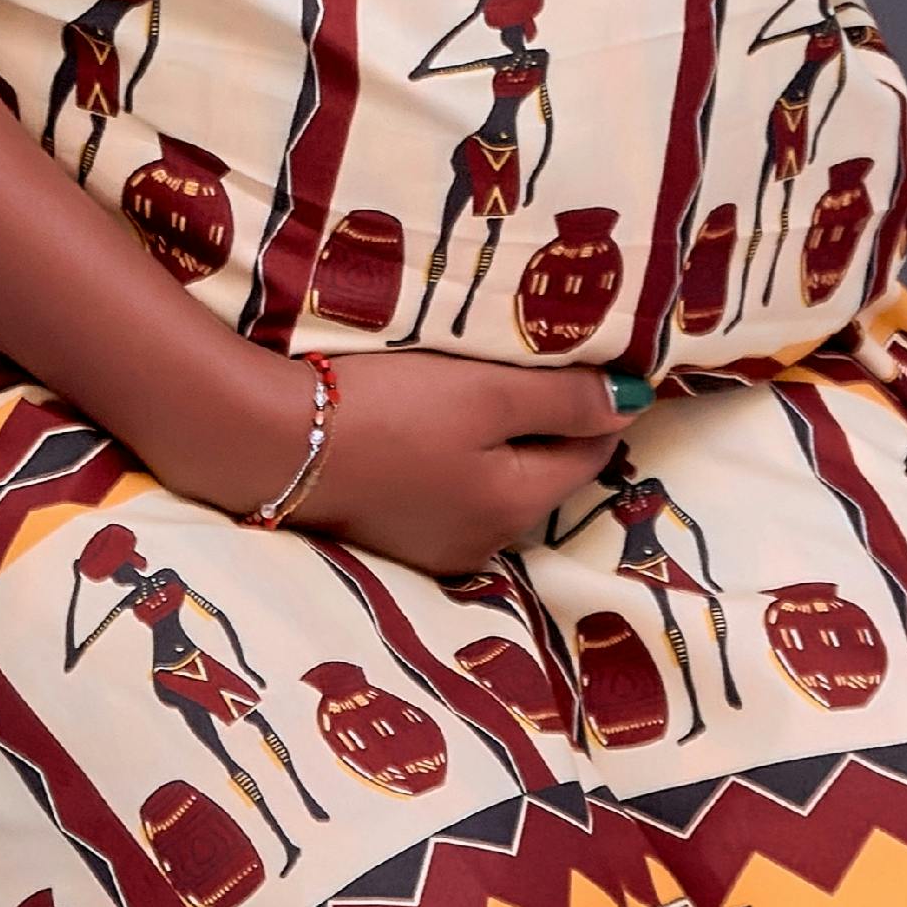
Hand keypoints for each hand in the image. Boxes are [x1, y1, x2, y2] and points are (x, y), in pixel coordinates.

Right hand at [304, 351, 624, 576]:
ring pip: (496, 484)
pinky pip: (450, 494)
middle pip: (543, 472)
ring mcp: (435, 548)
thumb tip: (633, 401)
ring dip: (499, 445)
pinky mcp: (393, 538)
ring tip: (477, 391)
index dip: (599, 402)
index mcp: (517, 506)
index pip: (592, 450)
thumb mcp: (484, 392)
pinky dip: (455, 463)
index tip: (594, 357)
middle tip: (533, 364)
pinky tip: (429, 430)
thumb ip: (563, 398)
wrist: (273, 444)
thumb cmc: (387, 408)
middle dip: (547, 424)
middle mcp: (486, 542)